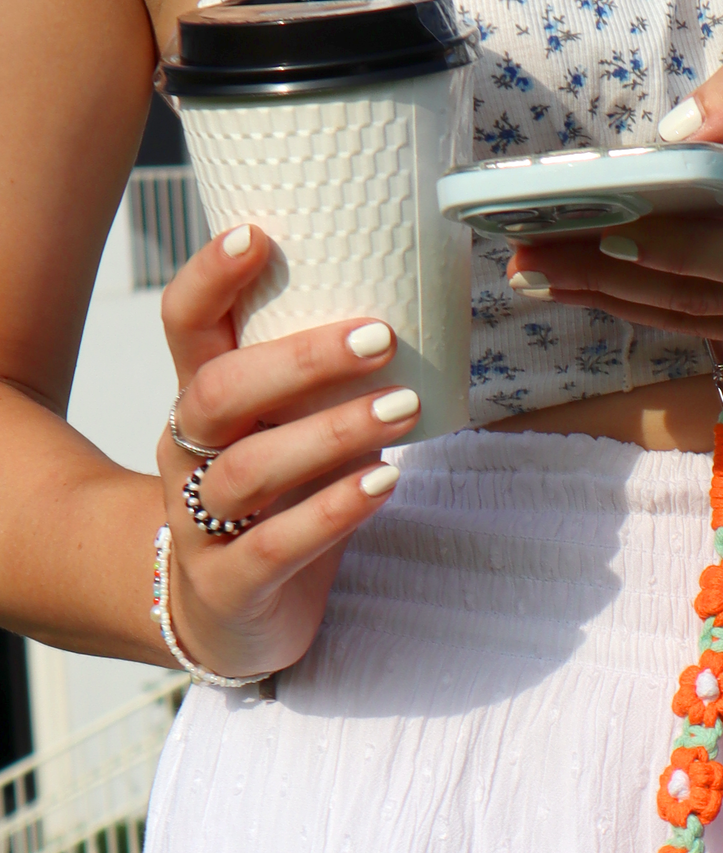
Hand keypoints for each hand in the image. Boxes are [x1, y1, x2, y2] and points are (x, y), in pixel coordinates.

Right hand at [156, 225, 421, 678]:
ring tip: (402, 410)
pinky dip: (334, 511)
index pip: (185, 327)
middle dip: (299, 360)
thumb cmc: (272, 508)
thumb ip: (320, 388)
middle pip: (220, 392)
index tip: (257, 235)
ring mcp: (200, 523)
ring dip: (331, 434)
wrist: (223, 617)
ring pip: (251, 469)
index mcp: (200, 406)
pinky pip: (277, 545)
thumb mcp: (284, 437)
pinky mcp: (229, 584)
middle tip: (378, 336)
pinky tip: (384, 482)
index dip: (209, 278)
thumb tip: (408, 313)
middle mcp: (187, 456)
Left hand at [506, 56, 722, 343]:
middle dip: (608, 281)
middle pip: (703, 303)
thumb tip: (674, 129)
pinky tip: (614, 291)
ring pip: (709, 323)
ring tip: (548, 280)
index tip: (584, 225)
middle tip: (526, 262)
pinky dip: (669, 307)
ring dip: (625, 302)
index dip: (658, 249)